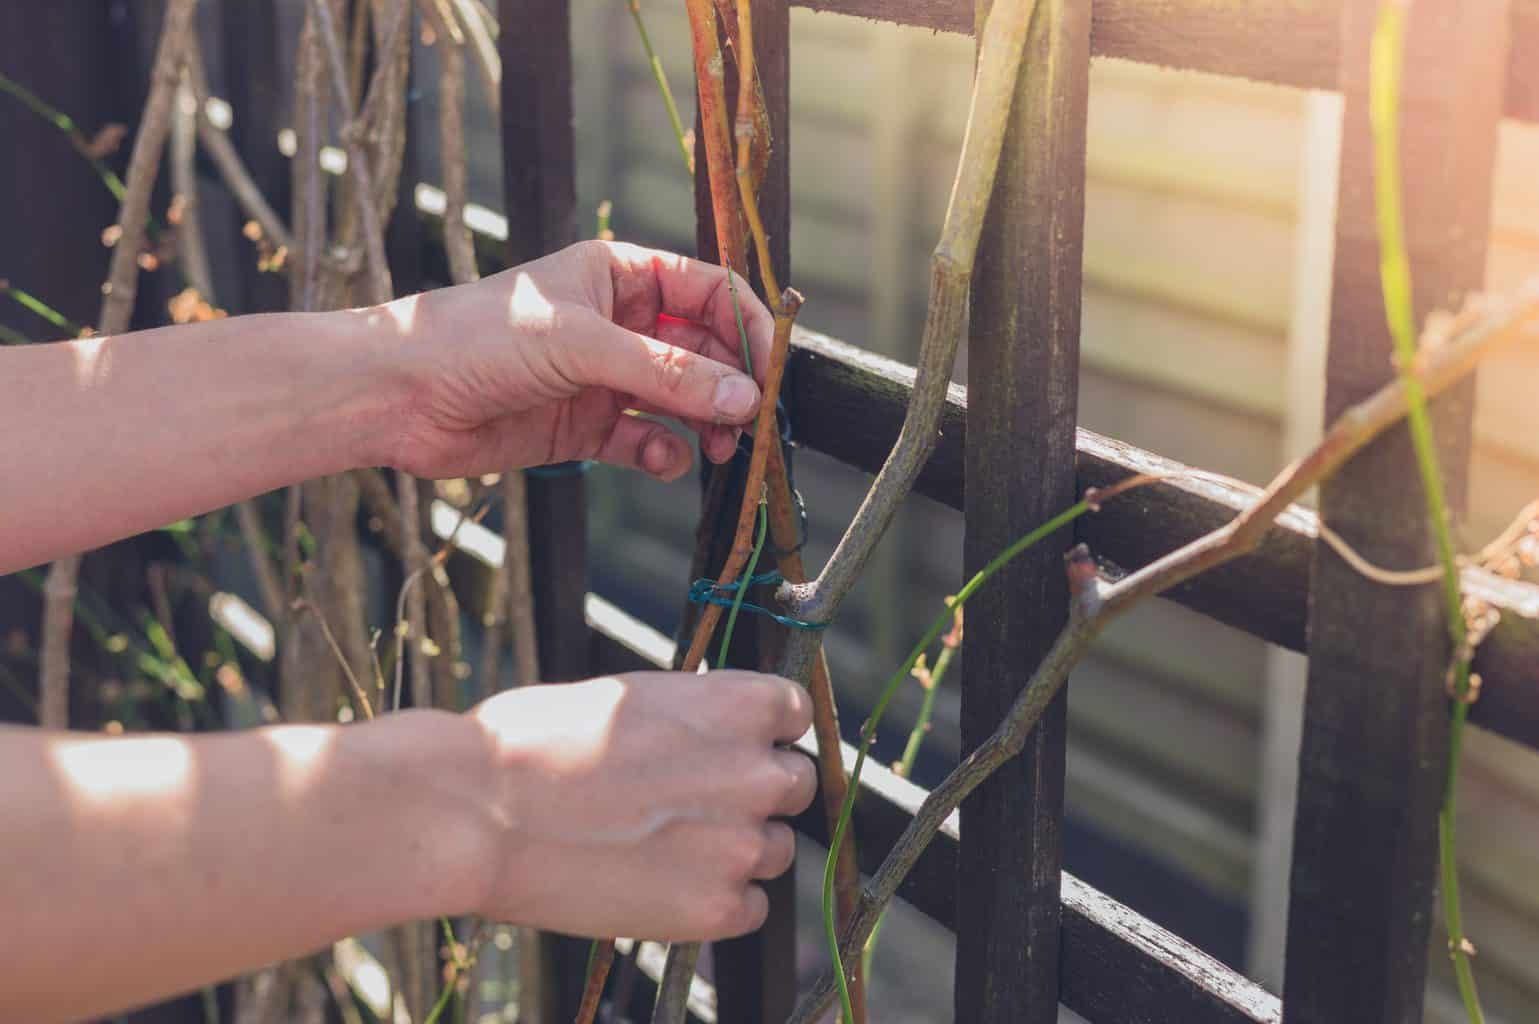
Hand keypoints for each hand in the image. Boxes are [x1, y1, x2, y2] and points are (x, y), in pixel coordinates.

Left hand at [383, 240, 775, 480]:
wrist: (399, 397)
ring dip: (707, 425)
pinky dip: (664, 454)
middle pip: (706, 352)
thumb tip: (744, 398)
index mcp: (622, 276)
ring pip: (682, 400)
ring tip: (720, 450)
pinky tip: (665, 462)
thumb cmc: (477, 339)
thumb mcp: (581, 345)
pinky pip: (646, 442)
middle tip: (753, 425)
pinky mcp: (586, 428)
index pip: (711, 292)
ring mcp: (605, 378)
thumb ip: (667, 373)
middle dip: (731, 387)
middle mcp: (621, 324)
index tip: (773, 371)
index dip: (748, 328)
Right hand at [465, 671, 815, 939]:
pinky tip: (663, 888)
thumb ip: (692, 718)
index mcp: (738, 705)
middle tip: (696, 805)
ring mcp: (741, 844)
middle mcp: (755, 772)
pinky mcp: (717, 908)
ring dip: (737, 850)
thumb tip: (711, 736)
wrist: (481, 814)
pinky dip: (718, 903)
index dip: (764, 732)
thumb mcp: (630, 698)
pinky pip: (751, 908)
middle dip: (754, 793)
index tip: (734, 746)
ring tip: (666, 849)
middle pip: (794, 785)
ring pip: (774, 850)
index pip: (794, 714)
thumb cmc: (535, 742)